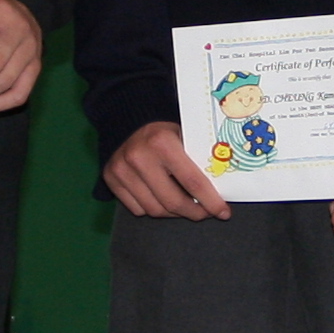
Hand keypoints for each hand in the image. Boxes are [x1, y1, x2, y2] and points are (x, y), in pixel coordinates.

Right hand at [106, 120, 229, 220]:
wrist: (126, 119)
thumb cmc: (163, 129)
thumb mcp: (184, 134)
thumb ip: (197, 159)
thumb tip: (220, 190)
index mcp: (163, 143)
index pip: (193, 182)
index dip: (211, 202)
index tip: (222, 212)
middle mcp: (139, 157)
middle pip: (173, 202)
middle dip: (194, 212)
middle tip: (205, 213)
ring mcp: (122, 170)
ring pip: (154, 210)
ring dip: (174, 213)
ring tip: (185, 207)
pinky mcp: (110, 179)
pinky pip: (137, 209)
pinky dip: (153, 208)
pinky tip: (162, 199)